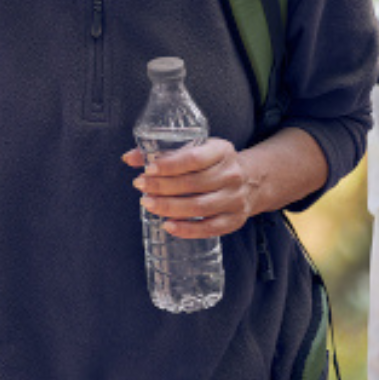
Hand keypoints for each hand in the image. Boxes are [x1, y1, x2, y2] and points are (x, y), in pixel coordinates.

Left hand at [124, 136, 255, 237]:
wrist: (250, 181)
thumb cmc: (213, 164)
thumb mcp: (196, 150)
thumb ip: (163, 153)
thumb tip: (128, 158)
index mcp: (222, 150)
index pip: (194, 158)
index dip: (169, 165)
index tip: (147, 169)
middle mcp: (232, 174)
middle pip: (193, 183)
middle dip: (162, 186)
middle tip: (140, 186)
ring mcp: (235, 199)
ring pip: (199, 206)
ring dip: (170, 207)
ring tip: (148, 204)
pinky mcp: (234, 220)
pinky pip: (209, 228)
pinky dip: (187, 229)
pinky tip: (168, 225)